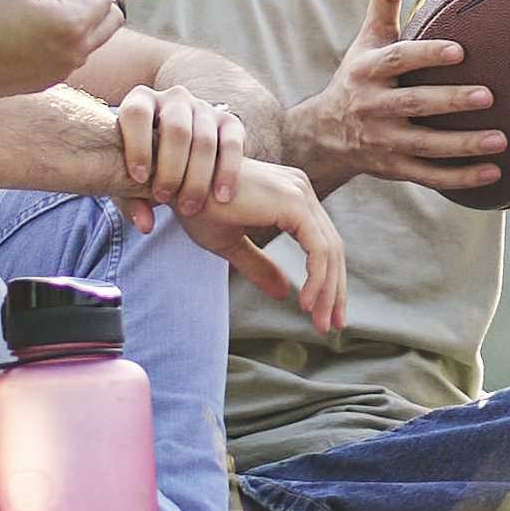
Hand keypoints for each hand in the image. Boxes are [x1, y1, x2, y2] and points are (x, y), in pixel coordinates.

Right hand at [0, 0, 122, 108]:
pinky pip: (67, 56)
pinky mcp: (43, 83)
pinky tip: (27, 27)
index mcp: (74, 26)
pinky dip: (60, 39)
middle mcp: (75, 54)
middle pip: (109, 20)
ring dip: (78, 19)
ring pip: (91, 40)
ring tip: (40, 5)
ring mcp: (60, 73)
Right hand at [156, 127, 350, 335]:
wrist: (174, 185)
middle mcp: (300, 189)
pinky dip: (316, 278)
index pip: (321, 244)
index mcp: (291, 196)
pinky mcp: (292, 202)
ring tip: (319, 322)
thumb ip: (258, 265)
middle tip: (332, 325)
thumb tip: (284, 293)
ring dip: (327, 292)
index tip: (323, 313)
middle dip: (334, 291)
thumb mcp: (230, 245)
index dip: (327, 281)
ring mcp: (299, 193)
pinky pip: (317, 248)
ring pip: (329, 251)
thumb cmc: (195, 208)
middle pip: (332, 248)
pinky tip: (305, 303)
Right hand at [293, 0, 503, 197]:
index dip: (427, 55)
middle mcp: (372, 107)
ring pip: (425, 146)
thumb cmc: (360, 74)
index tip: (460, 51)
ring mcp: (383, 141)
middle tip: (489, 96)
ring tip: (502, 140)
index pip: (398, 60)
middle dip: (449, 102)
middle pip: (413, 105)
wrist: (324, 134)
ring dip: (463, 146)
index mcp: (367, 71)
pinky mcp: (394, 169)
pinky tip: (495, 173)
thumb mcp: (368, 36)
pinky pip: (429, 176)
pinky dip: (461, 178)